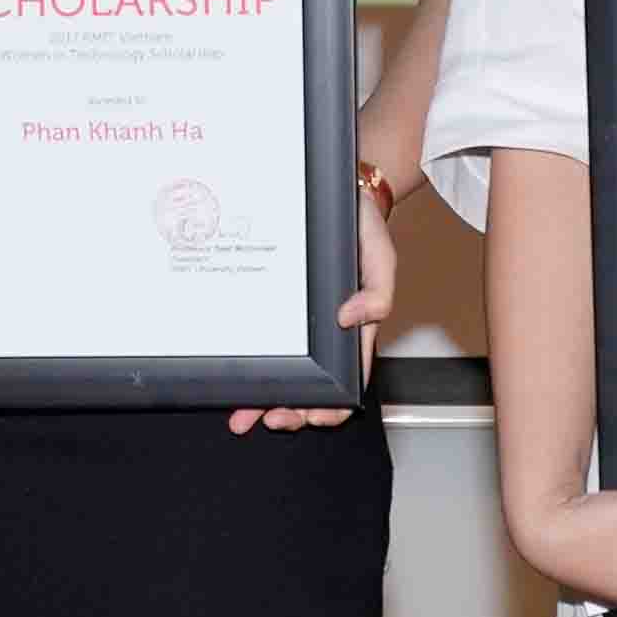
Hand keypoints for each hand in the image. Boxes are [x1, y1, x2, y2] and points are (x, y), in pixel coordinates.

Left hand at [230, 168, 403, 432]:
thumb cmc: (363, 230)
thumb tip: (354, 318)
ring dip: (263, 400)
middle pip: (310, 389)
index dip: (330, 408)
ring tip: (242, 415)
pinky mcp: (280, 311)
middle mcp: (326, 335)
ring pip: (285, 374)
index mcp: (355, 332)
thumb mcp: (382, 257)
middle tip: (265, 419)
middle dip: (288, 412)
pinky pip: (266, 346)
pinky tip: (234, 379)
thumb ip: (379, 291)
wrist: (336, 197)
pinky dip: (251, 367)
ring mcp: (302, 326)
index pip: (347, 383)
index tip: (309, 415)